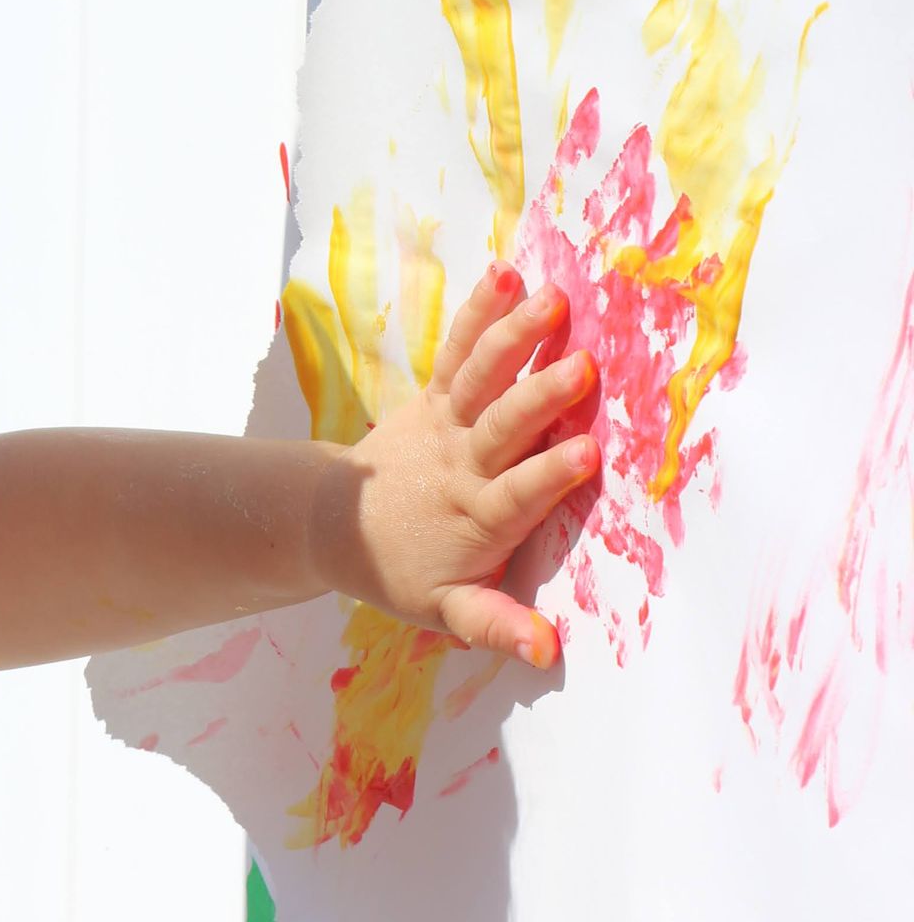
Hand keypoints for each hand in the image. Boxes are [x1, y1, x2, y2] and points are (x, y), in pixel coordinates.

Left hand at [325, 262, 597, 665]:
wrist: (334, 528)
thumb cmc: (404, 572)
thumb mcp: (445, 610)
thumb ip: (493, 625)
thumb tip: (546, 650)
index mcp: (476, 519)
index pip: (517, 496)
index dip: (548, 475)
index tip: (587, 451)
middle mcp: (462, 465)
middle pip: (504, 429)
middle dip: (541, 398)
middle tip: (582, 367)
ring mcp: (447, 424)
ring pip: (481, 378)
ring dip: (514, 338)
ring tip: (550, 299)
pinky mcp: (435, 395)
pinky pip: (458, 350)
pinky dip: (480, 311)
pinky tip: (507, 272)